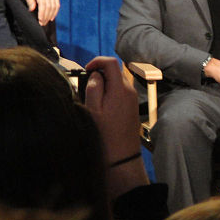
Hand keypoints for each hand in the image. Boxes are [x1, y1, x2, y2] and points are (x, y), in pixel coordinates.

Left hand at [20, 0, 59, 24]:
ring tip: (45, 22)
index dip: (42, 13)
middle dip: (46, 16)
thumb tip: (31, 9)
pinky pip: (57, 4)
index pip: (42, 3)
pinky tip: (51, 18)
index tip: (40, 20)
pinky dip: (55, 12)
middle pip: (49, 6)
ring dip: (50, 15)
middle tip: (41, 24)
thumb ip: (29, 0)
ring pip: (54, 6)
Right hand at [83, 56, 148, 198]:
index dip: (97, 61)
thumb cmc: (105, 135)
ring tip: (93, 98)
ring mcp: (132, 99)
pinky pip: (121, 92)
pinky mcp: (132, 107)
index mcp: (120, 89)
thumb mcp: (93, 110)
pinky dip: (111, 92)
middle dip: (100, 73)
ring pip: (117, 81)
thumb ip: (94, 88)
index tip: (86, 70)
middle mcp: (129, 90)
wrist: (122, 157)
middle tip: (87, 86)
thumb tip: (96, 74)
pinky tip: (101, 106)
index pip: (111, 62)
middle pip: (115, 71)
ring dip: (105, 83)